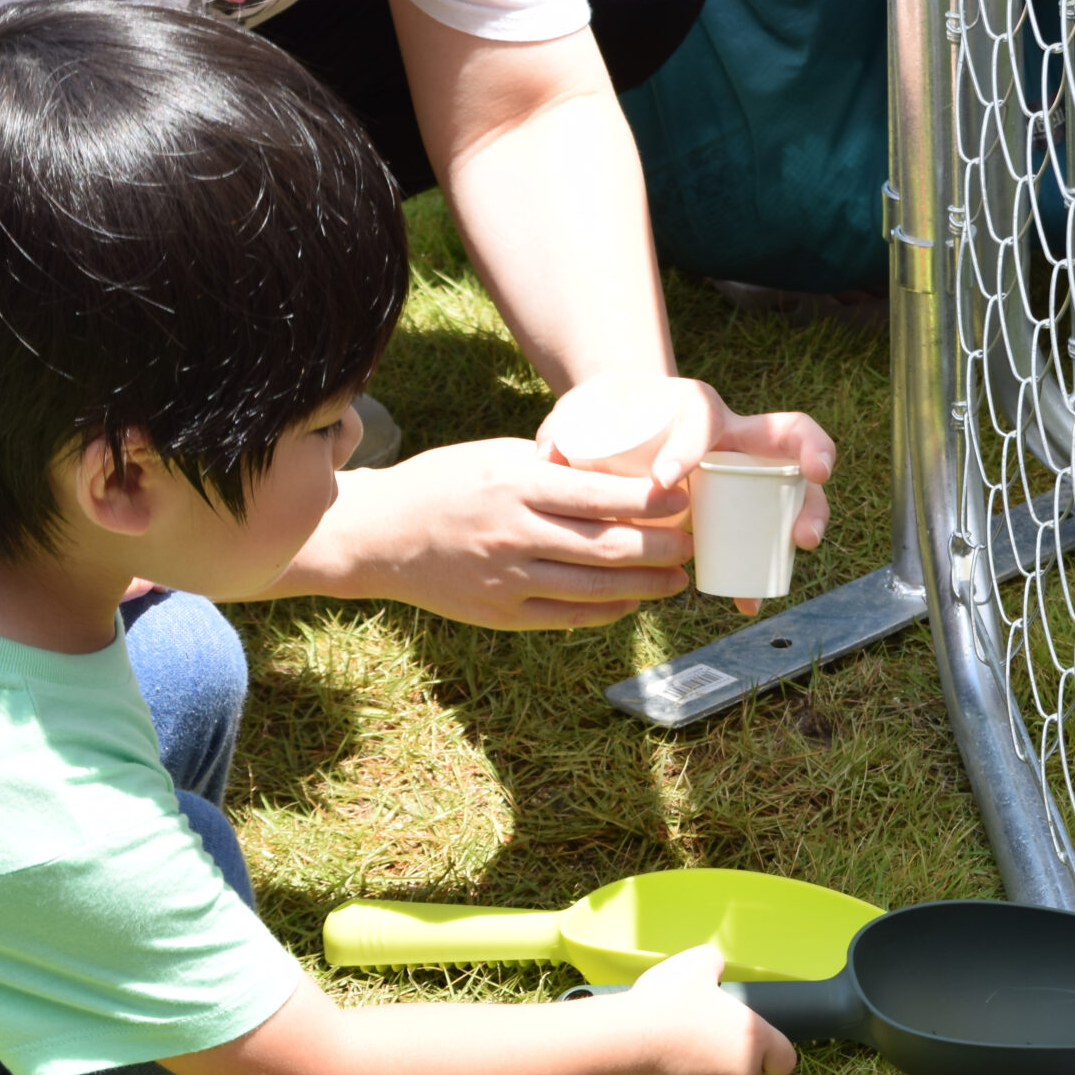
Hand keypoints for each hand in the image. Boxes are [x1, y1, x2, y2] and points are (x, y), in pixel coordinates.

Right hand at [287, 436, 693, 627]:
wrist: (381, 535)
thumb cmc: (446, 483)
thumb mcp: (497, 457)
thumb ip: (553, 468)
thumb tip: (620, 472)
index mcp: (516, 486)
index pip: (601, 496)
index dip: (653, 501)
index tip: (685, 498)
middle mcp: (514, 534)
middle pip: (609, 548)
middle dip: (663, 548)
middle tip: (693, 543)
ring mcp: (507, 579)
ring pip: (596, 589)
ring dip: (646, 586)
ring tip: (676, 579)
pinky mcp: (501, 614)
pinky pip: (570, 618)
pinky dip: (609, 610)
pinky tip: (632, 600)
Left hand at [537, 379, 835, 615]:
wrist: (639, 429)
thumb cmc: (615, 421)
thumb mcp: (589, 416)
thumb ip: (564, 430)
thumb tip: (545, 456)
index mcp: (696, 407)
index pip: (703, 419)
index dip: (687, 448)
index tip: (663, 481)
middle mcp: (736, 433)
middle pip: (786, 437)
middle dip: (808, 456)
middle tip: (811, 483)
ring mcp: (751, 470)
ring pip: (795, 487)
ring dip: (807, 513)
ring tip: (800, 544)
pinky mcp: (749, 505)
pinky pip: (771, 531)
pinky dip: (763, 568)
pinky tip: (750, 597)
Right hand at [613, 944, 796, 1074]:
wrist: (625, 1042)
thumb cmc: (668, 1001)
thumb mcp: (696, 963)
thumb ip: (715, 963)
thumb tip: (714, 968)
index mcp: (753, 1041)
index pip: (784, 1059)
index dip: (773, 1050)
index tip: (757, 1042)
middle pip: (744, 1069)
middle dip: (727, 1053)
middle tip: (698, 1029)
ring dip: (699, 1067)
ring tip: (669, 1042)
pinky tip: (653, 1062)